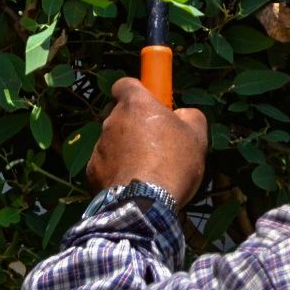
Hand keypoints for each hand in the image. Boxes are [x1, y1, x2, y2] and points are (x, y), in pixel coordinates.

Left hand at [86, 77, 207, 209]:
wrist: (145, 204)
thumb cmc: (173, 163)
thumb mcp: (197, 135)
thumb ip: (189, 115)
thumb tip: (181, 115)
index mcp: (135, 104)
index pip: (125, 84)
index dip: (137, 92)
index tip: (150, 105)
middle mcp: (111, 120)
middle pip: (121, 116)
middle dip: (135, 126)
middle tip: (156, 145)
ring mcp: (99, 146)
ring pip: (113, 142)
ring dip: (126, 150)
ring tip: (147, 172)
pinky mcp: (92, 171)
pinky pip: (106, 165)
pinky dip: (117, 172)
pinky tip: (133, 186)